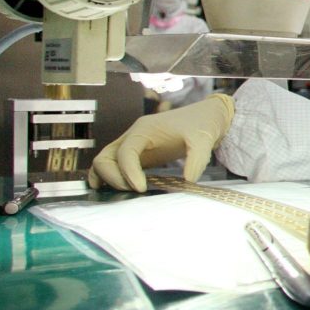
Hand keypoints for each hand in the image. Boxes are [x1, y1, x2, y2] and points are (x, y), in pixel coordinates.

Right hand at [87, 93, 234, 191]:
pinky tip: (114, 190)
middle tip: (135, 191)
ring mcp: (132, 145)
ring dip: (109, 179)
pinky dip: (109, 177)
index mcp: (144, 129)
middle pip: (105, 158)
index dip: (128, 172)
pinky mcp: (137, 155)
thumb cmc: (202, 124)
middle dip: (113, 177)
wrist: (205, 117)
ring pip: (105, 162)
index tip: (141, 189)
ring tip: (129, 192)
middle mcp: (132, 136)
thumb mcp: (203, 139)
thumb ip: (197, 159)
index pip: (125, 152)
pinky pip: (113, 165)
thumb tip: (188, 180)